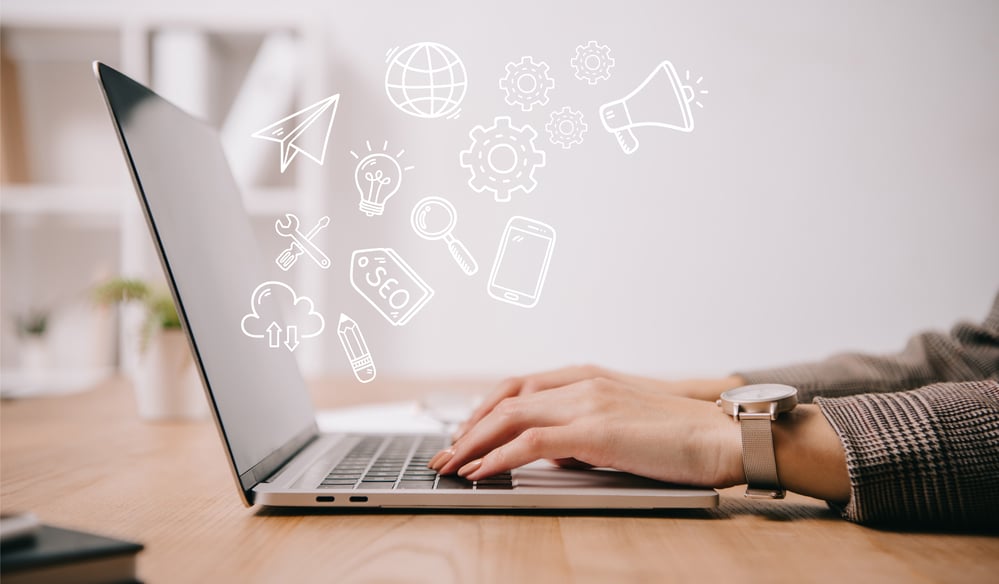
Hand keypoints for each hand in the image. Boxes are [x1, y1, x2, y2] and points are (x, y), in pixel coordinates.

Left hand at [455, 364, 744, 438]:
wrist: (724, 436)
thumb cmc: (682, 437)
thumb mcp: (623, 427)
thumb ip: (583, 433)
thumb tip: (551, 454)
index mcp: (588, 377)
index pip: (519, 387)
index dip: (484, 411)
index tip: (464, 435)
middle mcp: (582, 383)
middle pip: (505, 399)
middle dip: (468, 428)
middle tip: (444, 455)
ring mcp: (588, 402)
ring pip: (510, 416)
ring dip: (473, 443)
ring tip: (451, 467)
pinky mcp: (595, 430)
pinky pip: (530, 442)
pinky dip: (498, 457)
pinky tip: (481, 473)